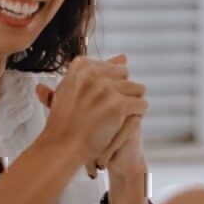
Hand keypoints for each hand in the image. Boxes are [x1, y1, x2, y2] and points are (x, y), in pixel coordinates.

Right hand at [35, 54, 145, 177]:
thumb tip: (124, 56)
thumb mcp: (73, 88)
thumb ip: (98, 71)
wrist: (62, 146)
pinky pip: (141, 105)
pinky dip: (135, 116)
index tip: (98, 102)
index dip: (109, 87)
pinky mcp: (117, 105)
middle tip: (106, 111)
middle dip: (121, 93)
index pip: (112, 67)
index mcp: (81, 65)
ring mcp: (105, 88)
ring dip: (129, 104)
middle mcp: (93, 72)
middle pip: (125, 76)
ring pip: (137, 89)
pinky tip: (122, 124)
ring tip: (114, 118)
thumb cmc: (66, 121)